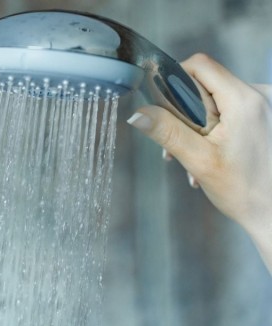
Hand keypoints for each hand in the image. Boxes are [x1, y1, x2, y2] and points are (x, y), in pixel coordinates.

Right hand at [127, 54, 271, 240]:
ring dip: (199, 126)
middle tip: (181, 145)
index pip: (200, 65)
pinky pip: (231, 110)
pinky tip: (210, 156)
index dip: (175, 79)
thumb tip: (138, 113)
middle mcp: (260, 94)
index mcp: (244, 100)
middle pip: (207, 84)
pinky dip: (215, 129)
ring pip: (217, 99)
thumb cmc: (245, 190)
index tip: (163, 106)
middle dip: (186, 112)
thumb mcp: (198, 160)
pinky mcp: (266, 116)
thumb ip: (167, 132)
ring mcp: (265, 105)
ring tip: (195, 159)